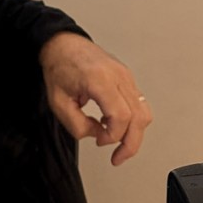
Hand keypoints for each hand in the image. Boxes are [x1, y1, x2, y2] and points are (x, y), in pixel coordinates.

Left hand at [39, 32, 151, 165]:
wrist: (62, 44)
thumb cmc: (59, 66)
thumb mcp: (59, 103)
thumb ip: (78, 126)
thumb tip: (98, 134)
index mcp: (100, 80)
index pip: (121, 116)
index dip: (113, 137)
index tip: (100, 141)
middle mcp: (117, 75)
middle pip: (138, 117)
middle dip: (130, 143)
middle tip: (118, 157)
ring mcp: (125, 75)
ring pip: (143, 111)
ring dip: (134, 133)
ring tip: (118, 142)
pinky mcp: (126, 76)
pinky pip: (138, 102)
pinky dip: (132, 119)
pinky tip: (115, 123)